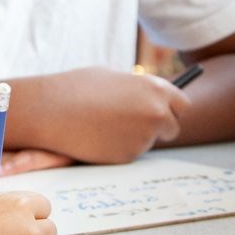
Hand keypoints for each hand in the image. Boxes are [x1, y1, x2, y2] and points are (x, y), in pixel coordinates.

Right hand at [18, 68, 189, 163]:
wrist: (51, 109)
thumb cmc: (78, 87)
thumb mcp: (114, 78)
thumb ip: (137, 90)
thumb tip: (149, 100)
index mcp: (155, 89)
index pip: (183, 105)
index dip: (172, 109)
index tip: (163, 111)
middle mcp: (156, 113)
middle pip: (172, 128)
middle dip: (159, 128)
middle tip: (137, 124)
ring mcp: (143, 137)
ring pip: (148, 142)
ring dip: (134, 137)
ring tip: (104, 124)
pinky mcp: (128, 156)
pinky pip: (130, 152)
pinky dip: (119, 148)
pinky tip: (98, 136)